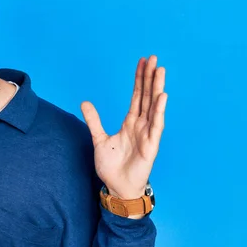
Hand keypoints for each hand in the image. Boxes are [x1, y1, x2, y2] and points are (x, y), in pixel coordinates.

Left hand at [81, 55, 166, 199]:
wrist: (117, 187)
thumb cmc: (112, 166)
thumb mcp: (99, 139)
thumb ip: (94, 120)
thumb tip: (84, 102)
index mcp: (130, 122)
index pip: (137, 96)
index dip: (139, 79)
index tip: (143, 62)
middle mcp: (141, 125)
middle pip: (146, 96)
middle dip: (150, 77)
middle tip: (154, 58)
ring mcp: (148, 134)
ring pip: (153, 106)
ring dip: (157, 88)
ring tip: (160, 71)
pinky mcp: (151, 146)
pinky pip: (156, 126)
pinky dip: (159, 111)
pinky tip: (162, 96)